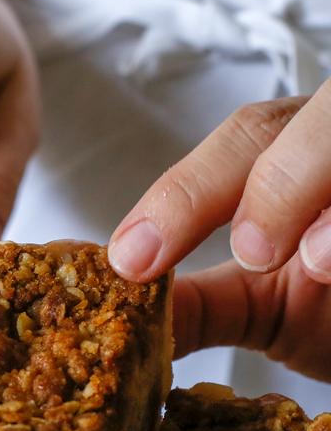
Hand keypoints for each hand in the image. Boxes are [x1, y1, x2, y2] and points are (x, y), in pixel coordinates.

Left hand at [107, 82, 330, 379]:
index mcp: (298, 153)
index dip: (185, 194)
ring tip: (319, 262)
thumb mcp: (259, 304)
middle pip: (322, 118)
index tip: (133, 259)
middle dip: (281, 178)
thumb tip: (120, 312)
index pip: (244, 143)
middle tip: (251, 252)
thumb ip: (196, 304)